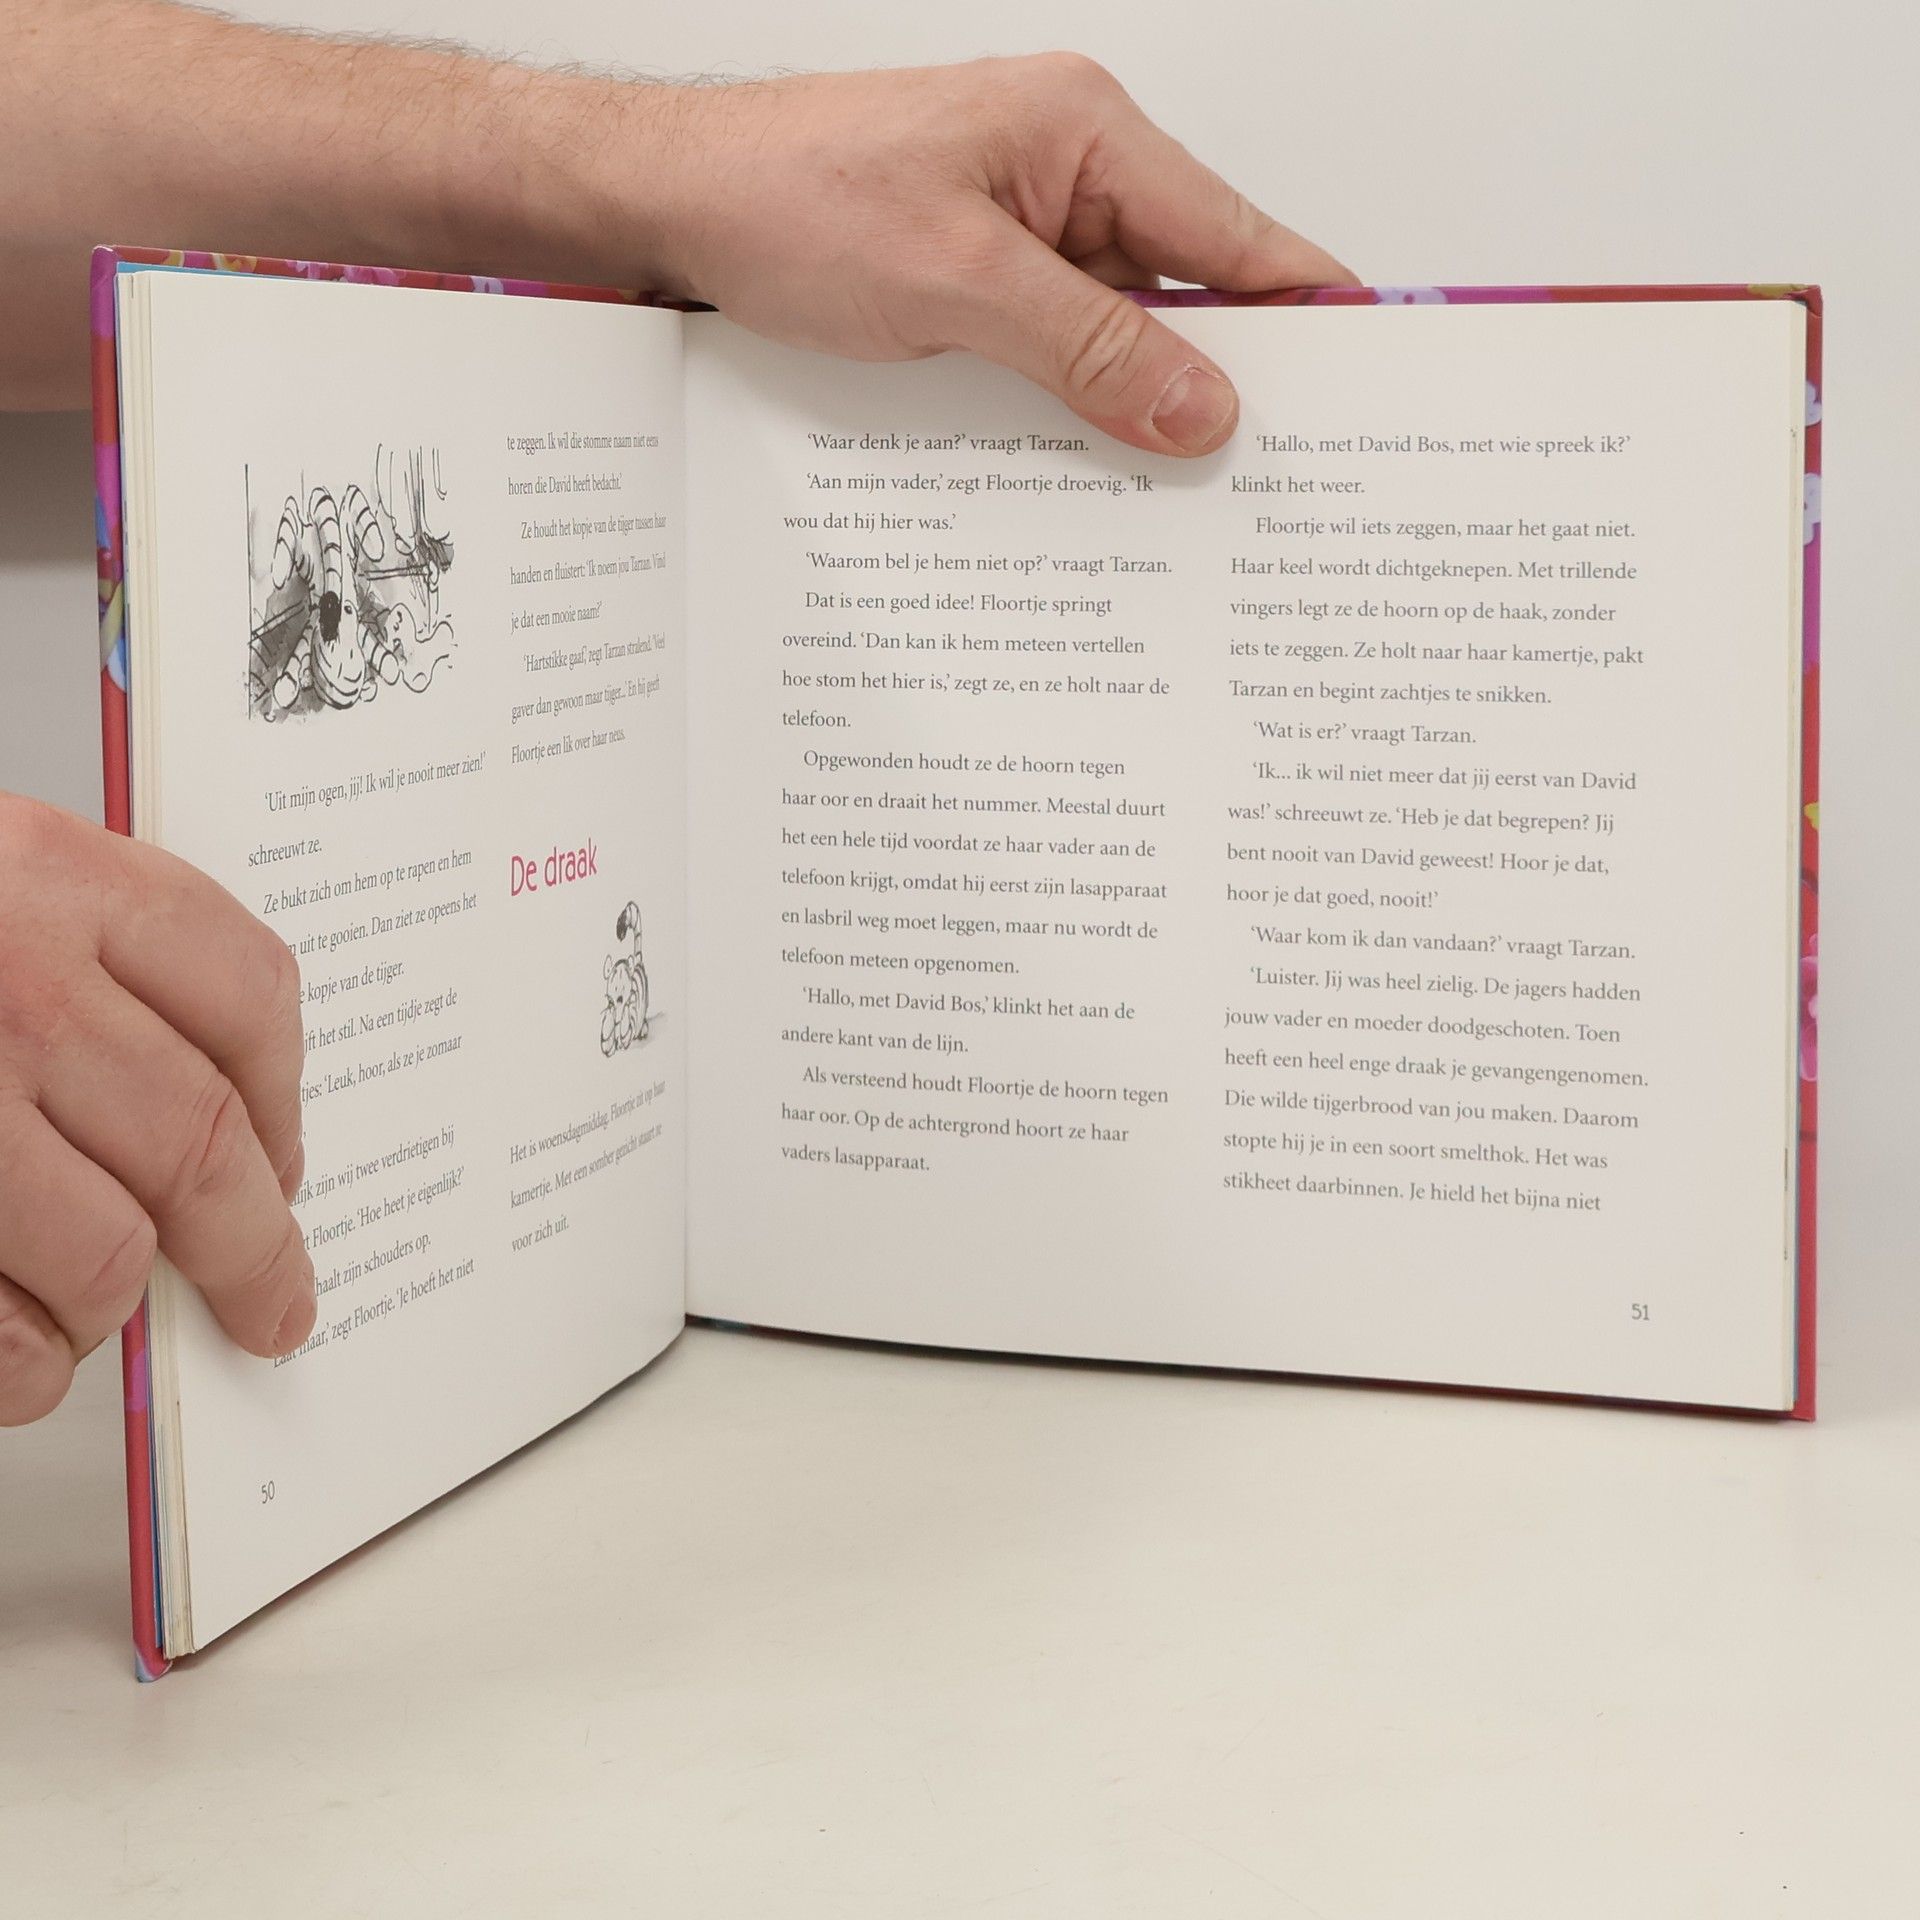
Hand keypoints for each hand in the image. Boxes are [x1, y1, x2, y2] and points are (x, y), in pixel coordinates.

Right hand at [0, 795, 314, 1423]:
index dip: (284, 1098)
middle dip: (254, 1249)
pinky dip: (23, 1368)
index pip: (249, 992)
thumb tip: (217, 1126)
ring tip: (100, 1315)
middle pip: (198, 1143)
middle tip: (274, 1302)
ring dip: (115, 1311)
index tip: (287, 1163)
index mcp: (47, 874)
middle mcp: (10, 979)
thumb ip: (85, 959)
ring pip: (105, 1253)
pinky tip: (23, 1357)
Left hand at [633, 54, 1356, 454]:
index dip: (1307, 316)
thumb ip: (1087, 346)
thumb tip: (1200, 407)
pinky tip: (1088, 468)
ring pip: (1124, 333)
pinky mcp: (983, 282)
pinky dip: (1078, 406)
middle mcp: (1069, 175)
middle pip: (1190, 290)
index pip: (1236, 236)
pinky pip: (1060, 352)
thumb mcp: (953, 283)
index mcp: (1087, 134)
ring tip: (1181, 493)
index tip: (1363, 390)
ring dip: (1140, 405)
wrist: (671, 204)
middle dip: (1225, 382)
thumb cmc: (786, 197)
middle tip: (1268, 479)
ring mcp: (1026, 231)